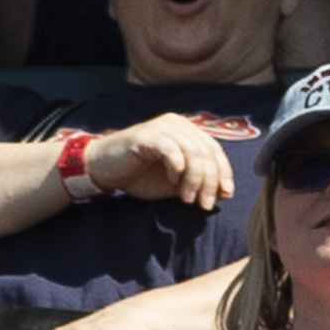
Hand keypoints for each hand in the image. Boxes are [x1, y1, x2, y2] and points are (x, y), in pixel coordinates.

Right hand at [80, 114, 234, 208]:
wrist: (103, 169)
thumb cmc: (138, 175)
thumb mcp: (173, 183)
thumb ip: (196, 183)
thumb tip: (223, 193)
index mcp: (187, 131)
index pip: (214, 150)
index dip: (224, 173)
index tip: (226, 195)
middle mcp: (178, 124)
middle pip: (206, 152)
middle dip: (210, 181)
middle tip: (204, 205)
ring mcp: (162, 127)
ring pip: (193, 152)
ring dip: (195, 179)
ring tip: (188, 199)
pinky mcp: (147, 135)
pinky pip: (171, 149)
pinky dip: (176, 167)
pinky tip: (172, 181)